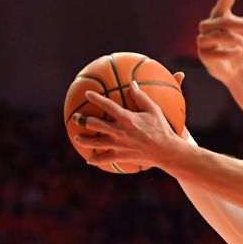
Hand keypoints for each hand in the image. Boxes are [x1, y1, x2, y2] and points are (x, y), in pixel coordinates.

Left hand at [71, 81, 186, 168]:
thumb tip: (132, 83)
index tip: (87, 94)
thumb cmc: (163, 129)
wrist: (167, 151)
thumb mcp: (154, 110)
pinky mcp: (121, 156)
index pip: (107, 105)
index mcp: (126, 118)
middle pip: (94, 124)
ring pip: (95, 143)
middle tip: (75, 117)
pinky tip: (89, 160)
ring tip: (77, 137)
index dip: (96, 98)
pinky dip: (96, 160)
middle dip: (82, 120)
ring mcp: (119, 145)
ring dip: (83, 140)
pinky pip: (105, 159)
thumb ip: (141, 96)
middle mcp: (119, 131)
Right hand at [197, 0, 242, 84]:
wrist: (238, 68)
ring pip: (218, 36)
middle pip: (224, 21)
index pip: (223, 4)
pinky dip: (227, 52)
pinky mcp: (204, 56)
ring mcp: (204, 41)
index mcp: (219, 16)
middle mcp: (208, 27)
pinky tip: (240, 52)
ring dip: (235, 39)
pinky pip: (214, 53)